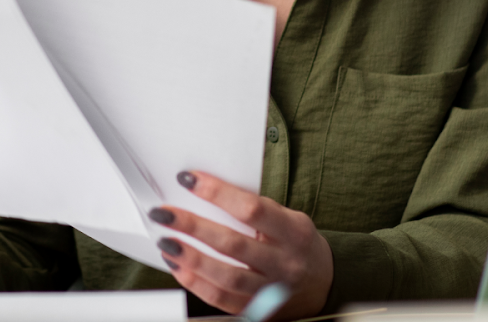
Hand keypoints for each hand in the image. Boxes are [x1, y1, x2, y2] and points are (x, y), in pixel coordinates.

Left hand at [150, 170, 333, 319]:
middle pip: (233, 244)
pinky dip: (196, 283)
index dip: (217, 193)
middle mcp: (284, 262)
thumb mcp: (290, 218)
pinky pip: (222, 298)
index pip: (252, 209)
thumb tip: (205, 192)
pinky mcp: (258, 310)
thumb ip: (256, 209)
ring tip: (166, 242)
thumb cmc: (297, 244)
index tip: (188, 180)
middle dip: (192, 227)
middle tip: (164, 214)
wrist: (323, 284)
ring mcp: (272, 290)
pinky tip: (178, 267)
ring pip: (226, 276)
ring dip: (190, 258)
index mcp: (293, 232)